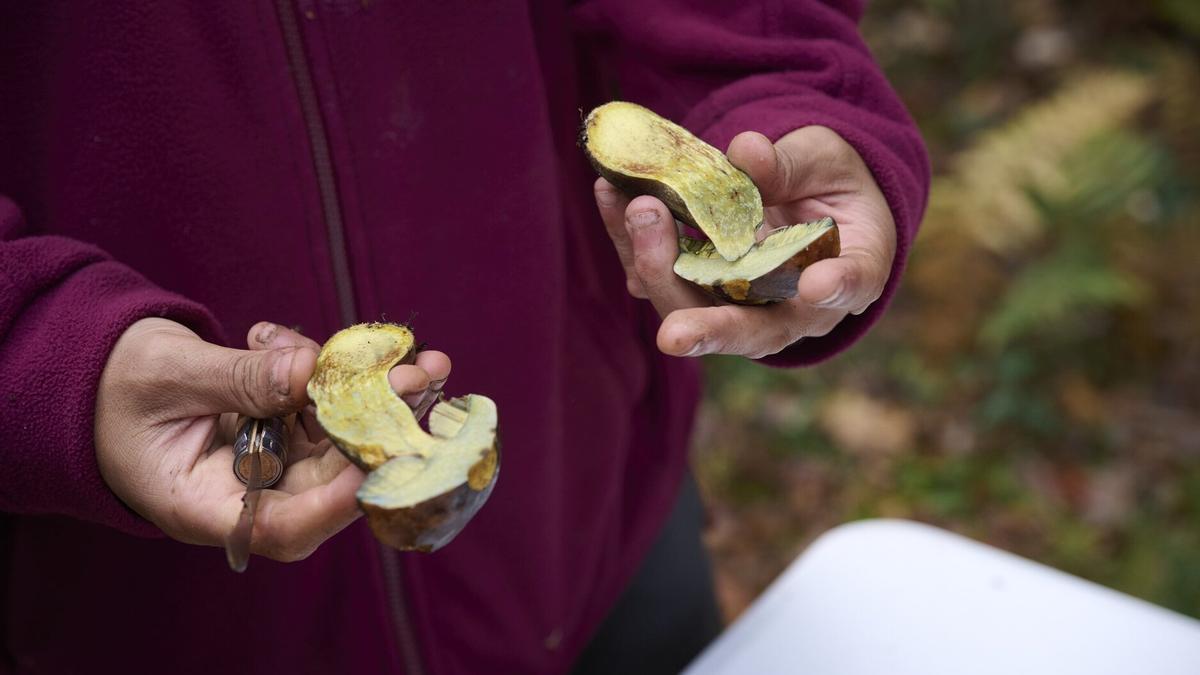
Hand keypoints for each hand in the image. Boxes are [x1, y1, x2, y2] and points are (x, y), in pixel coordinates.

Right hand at [95, 318, 450, 561]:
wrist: (96, 371)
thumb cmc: (110, 384)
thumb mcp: (167, 374)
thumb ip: (238, 379)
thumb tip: (309, 371)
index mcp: (202, 505)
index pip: (281, 526)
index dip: (335, 502)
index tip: (377, 460)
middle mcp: (245, 493)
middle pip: (328, 481)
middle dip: (381, 431)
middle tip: (420, 379)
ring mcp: (267, 462)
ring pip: (340, 441)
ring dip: (381, 400)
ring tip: (420, 359)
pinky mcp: (281, 431)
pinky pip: (326, 412)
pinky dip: (344, 378)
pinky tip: (343, 345)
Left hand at [594, 125, 896, 358]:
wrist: (802, 200)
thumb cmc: (829, 184)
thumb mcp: (826, 159)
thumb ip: (792, 162)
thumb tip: (746, 152)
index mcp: (849, 272)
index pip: (850, 286)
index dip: (836, 288)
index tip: (817, 284)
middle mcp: (791, 309)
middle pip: (752, 331)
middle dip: (708, 325)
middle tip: (673, 327)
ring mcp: (735, 306)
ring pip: (691, 307)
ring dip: (656, 264)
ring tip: (637, 207)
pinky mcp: (691, 288)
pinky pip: (656, 274)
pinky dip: (630, 238)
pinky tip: (610, 193)